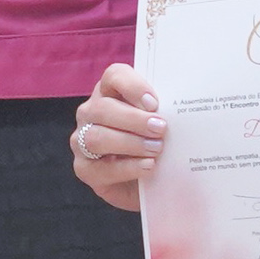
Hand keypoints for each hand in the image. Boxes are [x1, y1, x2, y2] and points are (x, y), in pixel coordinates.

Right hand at [72, 64, 162, 213]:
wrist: (150, 182)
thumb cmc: (155, 143)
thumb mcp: (160, 123)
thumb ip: (162, 111)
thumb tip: (177, 109)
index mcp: (109, 92)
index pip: (113, 76)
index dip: (133, 86)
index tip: (154, 103)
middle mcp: (91, 113)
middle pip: (103, 108)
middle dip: (134, 119)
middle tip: (160, 128)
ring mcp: (82, 141)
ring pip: (97, 137)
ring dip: (130, 143)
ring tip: (156, 149)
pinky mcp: (85, 169)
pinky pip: (101, 168)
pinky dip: (128, 167)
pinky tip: (148, 166)